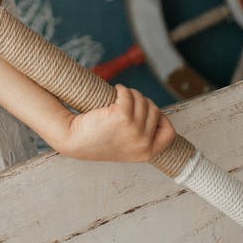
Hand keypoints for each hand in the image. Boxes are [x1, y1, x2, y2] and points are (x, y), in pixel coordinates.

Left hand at [61, 84, 175, 162]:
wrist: (74, 139)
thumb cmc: (97, 140)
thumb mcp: (126, 145)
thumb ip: (141, 136)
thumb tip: (155, 114)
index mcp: (146, 153)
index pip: (169, 133)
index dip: (162, 119)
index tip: (149, 113)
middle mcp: (143, 143)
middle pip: (154, 111)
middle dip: (142, 102)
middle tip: (127, 101)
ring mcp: (133, 130)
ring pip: (142, 100)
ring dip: (131, 94)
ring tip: (119, 96)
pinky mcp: (122, 116)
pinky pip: (127, 94)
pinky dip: (121, 89)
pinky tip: (114, 91)